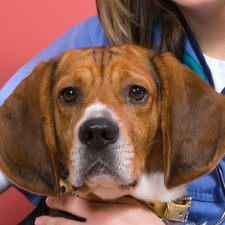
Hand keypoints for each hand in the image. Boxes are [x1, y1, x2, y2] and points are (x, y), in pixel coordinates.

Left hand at [34, 194, 163, 224]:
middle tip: (41, 216)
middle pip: (66, 223)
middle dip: (51, 218)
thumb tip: (89, 190)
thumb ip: (107, 197)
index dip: (61, 200)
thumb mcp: (127, 202)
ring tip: (43, 224)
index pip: (75, 204)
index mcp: (101, 214)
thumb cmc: (142, 221)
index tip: (52, 198)